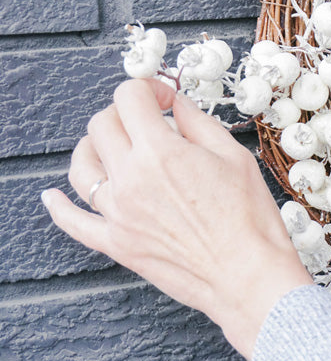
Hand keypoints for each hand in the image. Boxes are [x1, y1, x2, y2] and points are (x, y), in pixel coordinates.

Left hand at [41, 78, 312, 358]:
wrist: (246, 273)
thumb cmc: (248, 218)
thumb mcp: (233, 156)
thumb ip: (198, 123)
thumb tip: (177, 105)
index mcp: (161, 152)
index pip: (129, 98)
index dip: (148, 88)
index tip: (164, 98)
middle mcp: (130, 179)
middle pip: (101, 125)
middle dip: (124, 112)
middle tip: (149, 119)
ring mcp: (117, 213)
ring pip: (81, 166)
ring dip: (93, 146)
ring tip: (112, 145)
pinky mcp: (116, 243)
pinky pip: (73, 222)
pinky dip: (59, 207)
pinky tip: (52, 197)